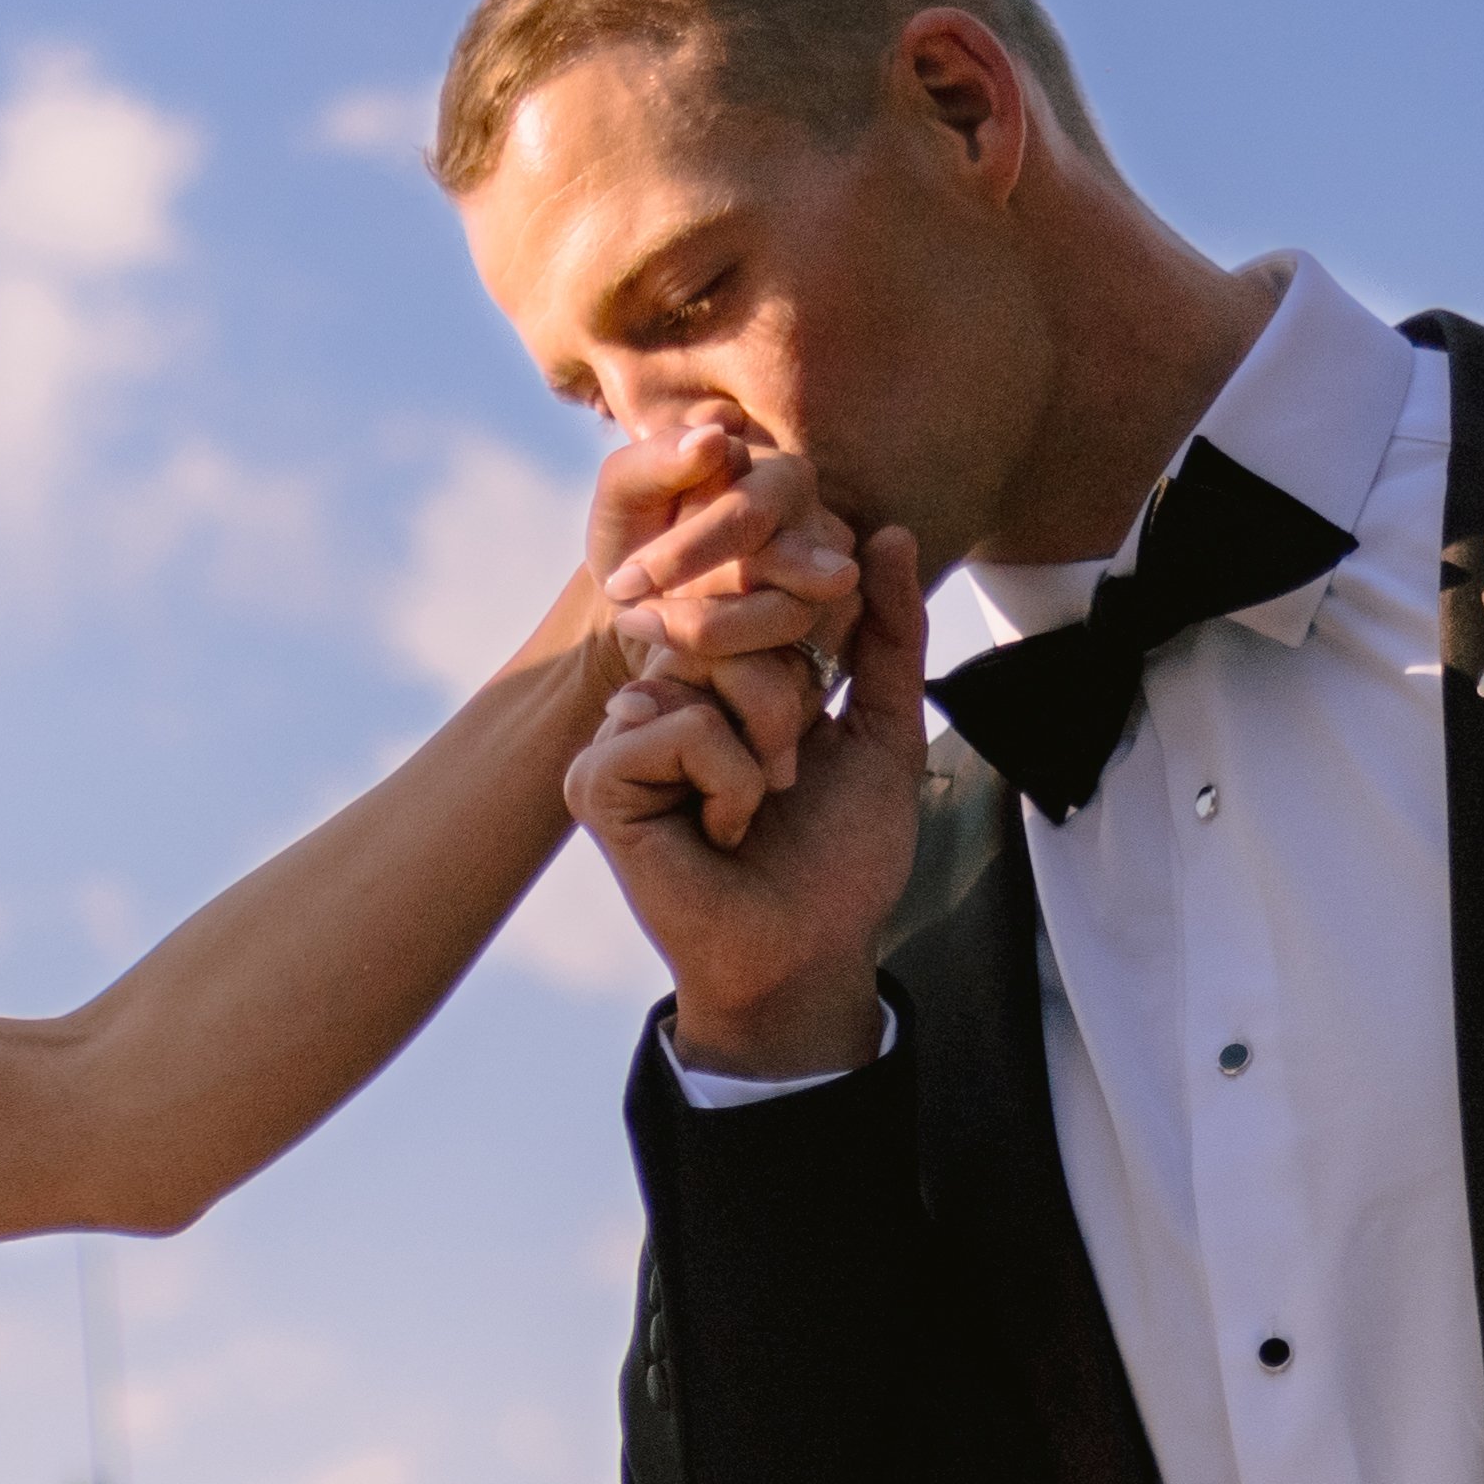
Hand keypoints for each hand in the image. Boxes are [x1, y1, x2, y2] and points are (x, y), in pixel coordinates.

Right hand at [560, 426, 921, 1078]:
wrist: (807, 953)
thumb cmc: (841, 857)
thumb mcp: (884, 726)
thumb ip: (888, 634)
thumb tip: (887, 530)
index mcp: (720, 678)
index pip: (759, 598)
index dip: (811, 650)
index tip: (821, 730)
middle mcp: (663, 694)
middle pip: (728, 623)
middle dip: (790, 700)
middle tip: (790, 777)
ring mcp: (621, 735)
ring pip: (699, 667)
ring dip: (761, 744)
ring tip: (757, 804)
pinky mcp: (595, 779)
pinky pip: (674, 725)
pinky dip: (725, 779)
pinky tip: (721, 831)